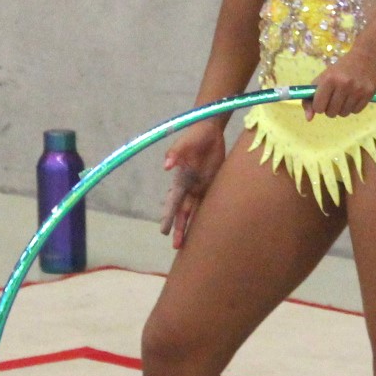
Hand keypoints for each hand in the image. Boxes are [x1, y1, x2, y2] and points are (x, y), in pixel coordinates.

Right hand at [160, 120, 226, 248]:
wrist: (209, 130)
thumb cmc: (194, 135)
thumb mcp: (184, 143)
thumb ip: (176, 153)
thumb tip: (166, 166)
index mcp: (180, 179)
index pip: (173, 202)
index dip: (168, 217)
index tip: (163, 231)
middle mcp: (188, 186)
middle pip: (182, 212)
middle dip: (179, 228)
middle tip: (176, 246)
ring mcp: (200, 187)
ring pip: (194, 212)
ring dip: (191, 226)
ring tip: (188, 243)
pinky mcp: (211, 184)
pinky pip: (208, 203)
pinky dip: (206, 215)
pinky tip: (207, 228)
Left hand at [304, 52, 375, 118]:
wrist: (366, 57)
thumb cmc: (340, 69)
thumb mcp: (322, 78)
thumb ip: (310, 98)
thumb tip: (308, 119)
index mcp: (329, 79)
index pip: (318, 107)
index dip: (319, 105)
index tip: (322, 99)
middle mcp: (343, 85)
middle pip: (330, 113)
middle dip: (330, 108)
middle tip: (334, 98)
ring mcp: (357, 90)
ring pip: (343, 114)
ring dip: (341, 109)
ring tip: (344, 97)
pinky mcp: (368, 94)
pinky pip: (355, 112)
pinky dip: (352, 107)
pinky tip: (354, 96)